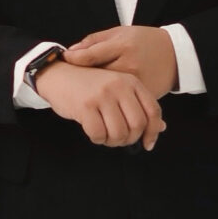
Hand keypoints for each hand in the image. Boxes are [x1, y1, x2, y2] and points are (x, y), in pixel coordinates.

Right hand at [35, 60, 163, 149]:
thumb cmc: (89, 86)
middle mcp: (119, 86)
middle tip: (119, 140)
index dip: (152, 132)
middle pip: (137, 125)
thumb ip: (138, 106)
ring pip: (119, 133)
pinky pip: (99, 134)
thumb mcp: (117, 90)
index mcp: (130, 81)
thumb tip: (160, 128)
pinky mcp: (85, 106)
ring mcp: (102, 95)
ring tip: (105, 135)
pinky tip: (93, 132)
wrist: (58, 75)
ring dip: (112, 141)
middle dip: (130, 139)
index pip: (153, 111)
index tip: (147, 143)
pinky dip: (97, 139)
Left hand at [63, 24, 179, 99]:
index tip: (65, 59)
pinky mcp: (145, 95)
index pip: (92, 55)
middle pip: (98, 77)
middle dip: (83, 80)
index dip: (75, 58)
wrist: (176, 54)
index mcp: (123, 46)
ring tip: (84, 97)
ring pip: (110, 94)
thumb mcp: (121, 32)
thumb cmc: (145, 41)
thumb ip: (95, 41)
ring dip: (96, 97)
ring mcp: (138, 82)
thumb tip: (72, 52)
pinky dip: (114, 106)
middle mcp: (130, 65)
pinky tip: (103, 106)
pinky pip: (124, 103)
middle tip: (70, 81)